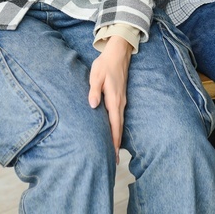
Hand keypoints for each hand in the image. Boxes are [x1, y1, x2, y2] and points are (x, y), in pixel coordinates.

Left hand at [88, 36, 132, 162]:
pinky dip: (117, 127)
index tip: (113, 153)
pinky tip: (114, 133)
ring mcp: (121, 100)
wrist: (118, 53)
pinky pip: (119, 117)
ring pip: (119, 123)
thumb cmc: (105, 64)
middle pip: (119, 127)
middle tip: (115, 161)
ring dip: (117, 137)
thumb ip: (94, 91)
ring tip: (114, 152)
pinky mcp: (120, 98)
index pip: (114, 124)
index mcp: (113, 99)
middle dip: (117, 144)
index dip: (114, 139)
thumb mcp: (96, 75)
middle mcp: (120, 102)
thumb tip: (93, 106)